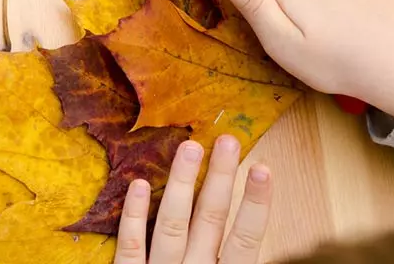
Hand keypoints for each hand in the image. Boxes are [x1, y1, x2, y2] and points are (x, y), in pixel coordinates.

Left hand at [114, 136, 271, 263]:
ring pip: (171, 225)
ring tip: (190, 148)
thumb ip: (231, 259)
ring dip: (181, 184)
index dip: (255, 204)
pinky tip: (139, 184)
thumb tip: (244, 221)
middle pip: (210, 221)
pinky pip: (130, 247)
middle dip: (219, 178)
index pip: (245, 240)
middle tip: (227, 140)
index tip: (263, 167)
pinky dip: (134, 216)